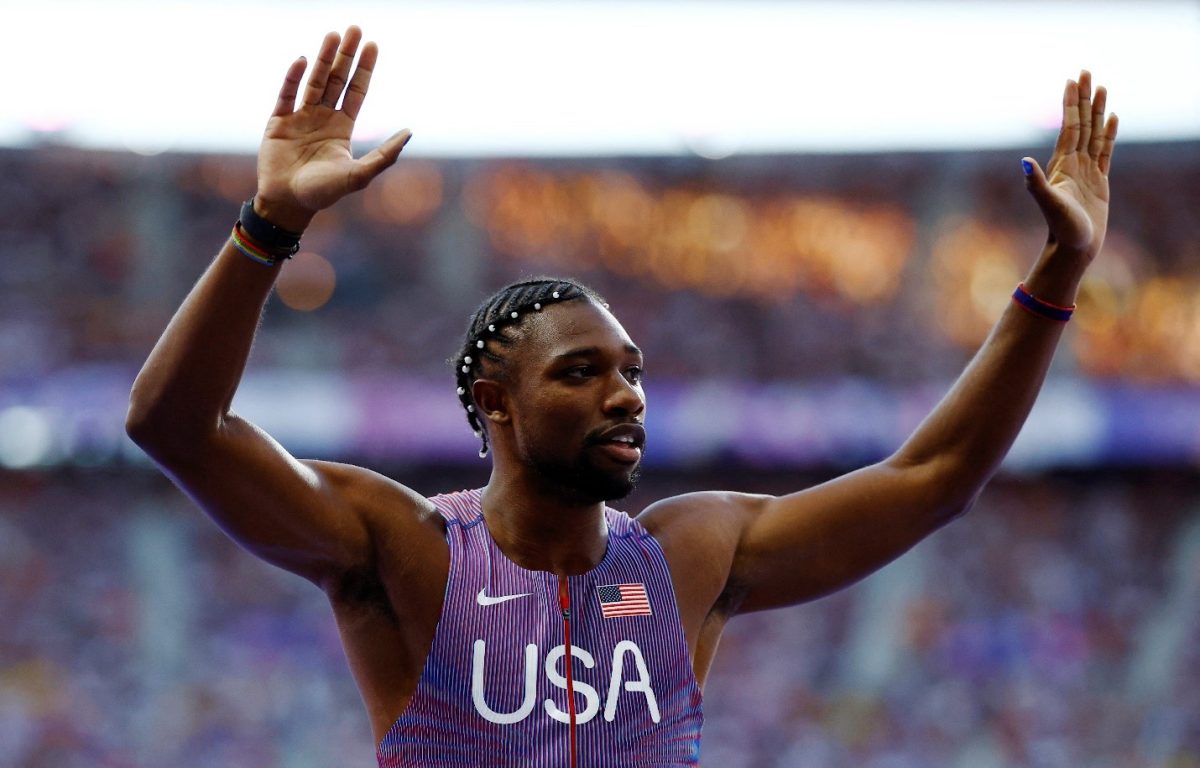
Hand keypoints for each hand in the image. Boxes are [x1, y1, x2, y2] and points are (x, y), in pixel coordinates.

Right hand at [255, 26, 410, 231]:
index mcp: (342, 128)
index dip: (364, 69)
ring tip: (333, 35)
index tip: (372, 45)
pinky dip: (294, 77)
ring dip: (323, 58)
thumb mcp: (360, 175)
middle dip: (345, 55)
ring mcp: (299, 117)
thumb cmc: (324, 193)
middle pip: (337, 79)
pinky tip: (303, 60)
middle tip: (354, 29)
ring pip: (314, 81)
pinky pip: (286, 94)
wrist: (289, 204)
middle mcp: (322, 118)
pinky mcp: (277, 122)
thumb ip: (385, 155)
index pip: (356, 91)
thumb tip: (410, 133)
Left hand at [1022, 70, 1117, 261]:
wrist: (1074, 247)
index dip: (1071, 103)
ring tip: (1102, 88)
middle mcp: (1073, 163)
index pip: (1069, 125)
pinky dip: (1108, 133)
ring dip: (1098, 111)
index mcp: (1062, 164)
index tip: (1073, 80)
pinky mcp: (1099, 180)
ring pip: (1095, 133)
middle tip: (1087, 72)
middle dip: (1084, 98)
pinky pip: (1105, 150)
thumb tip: (1024, 162)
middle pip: (1081, 122)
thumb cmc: (1061, 228)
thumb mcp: (1048, 203)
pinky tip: (1112, 118)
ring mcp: (1087, 170)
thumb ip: (1036, 183)